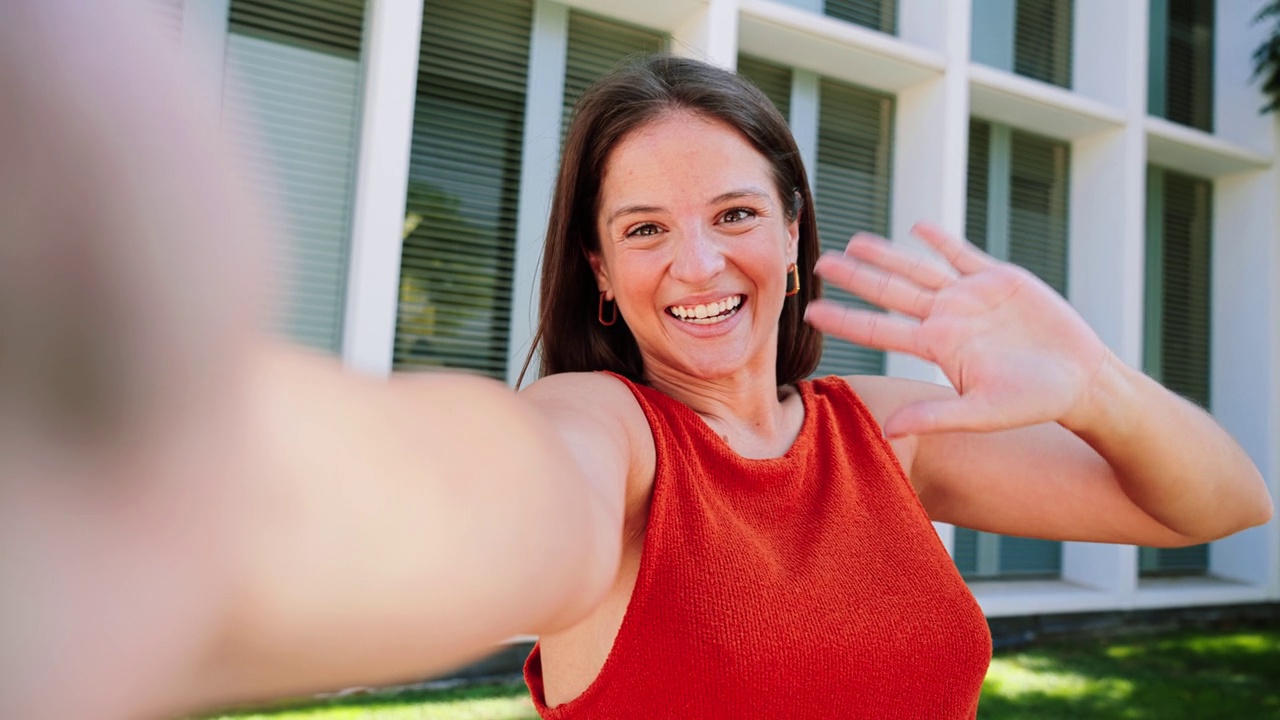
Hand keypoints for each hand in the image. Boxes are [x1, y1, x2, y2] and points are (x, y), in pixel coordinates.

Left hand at [804, 222, 1110, 437]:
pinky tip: (918, 227)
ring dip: (888, 255)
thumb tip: (888, 430)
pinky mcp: (1000, 278)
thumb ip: (935, 415)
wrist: (1081, 381)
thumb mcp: (982, 412)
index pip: (880, 329)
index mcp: (938, 346)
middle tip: (820, 264)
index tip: (812, 311)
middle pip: (890, 292)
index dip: (846, 319)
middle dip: (856, 277)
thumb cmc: (1033, 402)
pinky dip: (942, 240)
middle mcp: (947, 318)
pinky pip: (963, 255)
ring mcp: (971, 296)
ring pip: (919, 269)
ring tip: (855, 242)